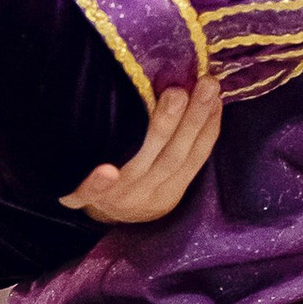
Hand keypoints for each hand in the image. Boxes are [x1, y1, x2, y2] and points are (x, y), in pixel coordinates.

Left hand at [62, 74, 221, 223]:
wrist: (95, 218)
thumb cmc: (132, 184)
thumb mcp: (160, 174)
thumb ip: (177, 145)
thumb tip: (203, 100)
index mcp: (169, 189)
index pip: (194, 157)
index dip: (208, 127)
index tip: (217, 95)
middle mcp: (147, 193)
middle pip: (173, 156)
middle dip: (192, 120)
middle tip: (205, 85)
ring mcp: (117, 198)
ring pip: (142, 165)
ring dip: (161, 129)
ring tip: (176, 95)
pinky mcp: (85, 200)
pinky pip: (91, 194)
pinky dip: (99, 182)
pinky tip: (107, 169)